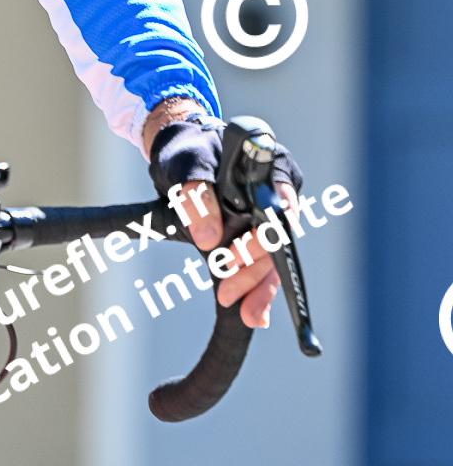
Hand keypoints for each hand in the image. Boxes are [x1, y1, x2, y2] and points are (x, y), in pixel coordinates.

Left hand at [142, 103, 301, 330]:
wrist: (184, 154)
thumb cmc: (190, 150)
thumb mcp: (187, 167)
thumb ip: (197, 197)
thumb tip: (208, 239)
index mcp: (272, 168)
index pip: (280, 206)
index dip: (263, 237)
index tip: (237, 257)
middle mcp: (280, 194)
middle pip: (276, 239)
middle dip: (254, 270)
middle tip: (227, 292)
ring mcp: (269, 217)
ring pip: (272, 258)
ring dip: (258, 287)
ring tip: (248, 315)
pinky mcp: (257, 235)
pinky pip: (263, 265)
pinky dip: (258, 289)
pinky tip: (257, 314)